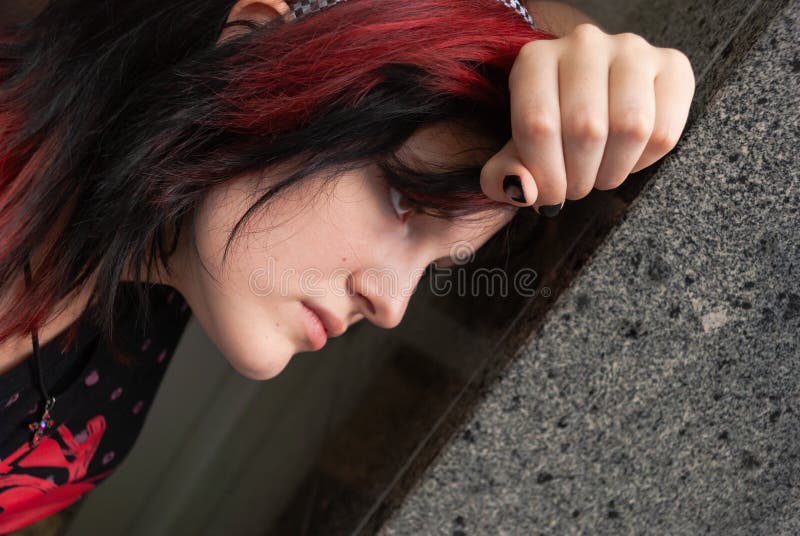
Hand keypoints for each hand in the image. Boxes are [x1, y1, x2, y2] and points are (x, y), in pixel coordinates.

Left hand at [480, 23, 694, 216]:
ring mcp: (632, 50)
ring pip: (630, 127)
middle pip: (586, 128)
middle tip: (575, 188)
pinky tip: (627, 158)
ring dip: (612, 171)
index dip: (545, 174)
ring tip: (600, 176)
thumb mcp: (517, 149)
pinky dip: (644, 160)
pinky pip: (664, 129)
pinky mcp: (672, 65)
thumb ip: (504, 173)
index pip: (538, 124)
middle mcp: (584, 44)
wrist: (594, 99)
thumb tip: (521, 189)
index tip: (548, 196)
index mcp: (536, 59)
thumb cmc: (550, 128)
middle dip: (579, 177)